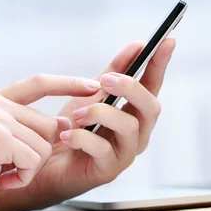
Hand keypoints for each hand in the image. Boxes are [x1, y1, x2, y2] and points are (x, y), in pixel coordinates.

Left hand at [0, 38, 175, 210]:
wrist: (43, 160)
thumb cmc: (72, 128)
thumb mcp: (91, 93)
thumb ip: (114, 71)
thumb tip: (138, 45)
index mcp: (134, 113)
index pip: (154, 85)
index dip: (161, 63)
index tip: (167, 40)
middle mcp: (137, 134)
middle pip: (151, 107)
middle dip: (130, 88)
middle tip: (106, 80)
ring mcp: (125, 153)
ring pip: (130, 127)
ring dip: (101, 113)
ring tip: (75, 115)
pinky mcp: (108, 171)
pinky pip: (103, 150)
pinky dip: (83, 137)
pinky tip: (67, 135)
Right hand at [0, 74, 100, 210]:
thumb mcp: (6, 143)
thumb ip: (30, 127)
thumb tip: (64, 123)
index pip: (39, 83)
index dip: (69, 82)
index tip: (94, 84)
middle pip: (50, 124)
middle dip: (39, 153)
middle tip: (8, 167)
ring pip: (46, 144)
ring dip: (30, 168)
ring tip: (2, 173)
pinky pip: (35, 159)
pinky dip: (23, 177)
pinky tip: (1, 180)